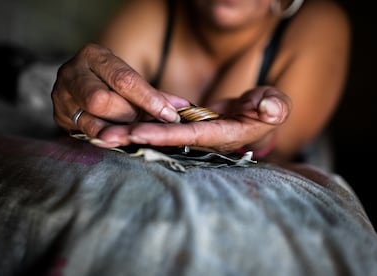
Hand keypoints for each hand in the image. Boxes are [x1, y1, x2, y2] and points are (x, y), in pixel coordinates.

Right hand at [51, 43, 189, 136]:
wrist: (81, 82)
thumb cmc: (112, 80)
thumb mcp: (130, 79)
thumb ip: (155, 94)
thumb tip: (184, 108)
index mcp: (94, 56)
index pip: (123, 79)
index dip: (148, 99)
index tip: (169, 115)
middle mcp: (71, 73)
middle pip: (101, 100)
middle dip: (127, 115)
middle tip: (144, 122)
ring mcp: (61, 96)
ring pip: (91, 122)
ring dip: (118, 131)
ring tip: (135, 135)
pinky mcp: (59, 117)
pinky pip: (85, 134)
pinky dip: (107, 138)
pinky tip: (120, 140)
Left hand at [94, 86, 290, 152]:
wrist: (257, 113)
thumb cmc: (267, 108)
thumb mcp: (276, 104)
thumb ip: (274, 106)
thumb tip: (268, 109)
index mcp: (225, 134)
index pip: (192, 136)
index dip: (166, 134)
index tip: (137, 132)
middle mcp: (205, 140)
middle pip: (167, 140)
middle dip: (138, 138)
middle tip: (105, 137)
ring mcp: (194, 135)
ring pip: (159, 135)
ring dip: (132, 135)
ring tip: (101, 134)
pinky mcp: (187, 128)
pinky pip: (161, 128)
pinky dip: (140, 127)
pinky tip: (117, 125)